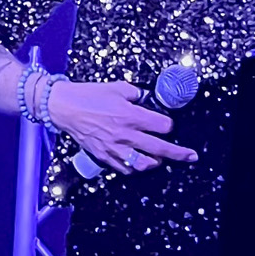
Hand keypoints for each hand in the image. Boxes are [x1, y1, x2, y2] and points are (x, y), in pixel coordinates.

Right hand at [47, 80, 195, 172]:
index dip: (168, 124)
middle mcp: (125, 134)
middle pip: (160, 148)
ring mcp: (115, 148)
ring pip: (144, 164)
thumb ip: (136, 94)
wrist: (64, 107)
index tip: (166, 123)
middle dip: (179, 153)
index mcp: (130, 115)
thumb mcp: (117, 87)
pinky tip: (138, 163)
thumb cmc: (88, 95)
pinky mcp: (104, 156)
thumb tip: (146, 100)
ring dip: (156, 162)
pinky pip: (125, 168)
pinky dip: (134, 168)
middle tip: (190, 156)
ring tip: (160, 159)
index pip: (162, 126)